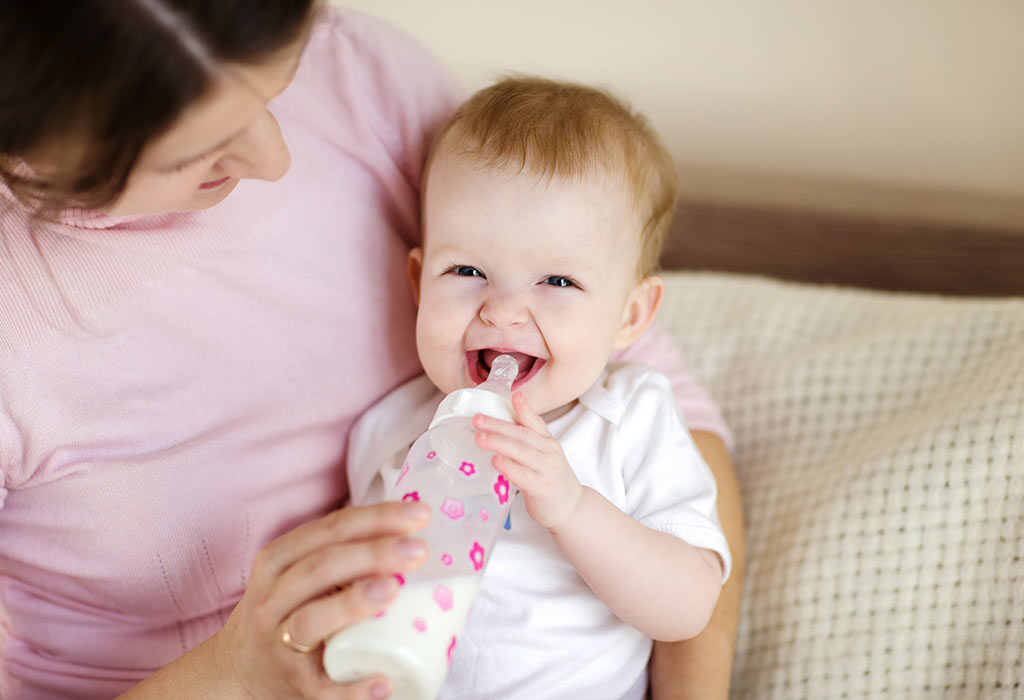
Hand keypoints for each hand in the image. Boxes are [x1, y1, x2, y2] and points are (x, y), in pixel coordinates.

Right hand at [212, 500, 430, 699]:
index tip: (418, 514)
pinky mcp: (295, 685)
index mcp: (278, 562)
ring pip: (310, 620)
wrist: (242, 668)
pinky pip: (323, 688)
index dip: (374, 518)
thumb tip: (414, 533)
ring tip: (393, 589)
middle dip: (373, 554)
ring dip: (353, 603)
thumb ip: (342, 552)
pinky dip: (354, 687)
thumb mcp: (298, 573)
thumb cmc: (288, 610)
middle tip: (418, 550)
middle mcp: (272, 600)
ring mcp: (279, 645)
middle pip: (321, 568)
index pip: (329, 530)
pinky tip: (385, 681)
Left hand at [473, 391, 582, 528]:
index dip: (525, 408)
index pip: (535, 422)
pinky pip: (523, 475)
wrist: (571, 507)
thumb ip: (525, 442)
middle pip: (522, 435)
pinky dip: (508, 467)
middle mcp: (549, 452)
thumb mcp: (543, 456)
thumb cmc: (551, 479)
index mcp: (548, 442)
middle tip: (477, 419)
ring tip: (480, 437)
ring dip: (499, 443)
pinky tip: (495, 461)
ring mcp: (546, 470)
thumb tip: (497, 429)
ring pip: (521, 452)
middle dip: (498, 425)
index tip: (514, 394)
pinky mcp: (541, 488)